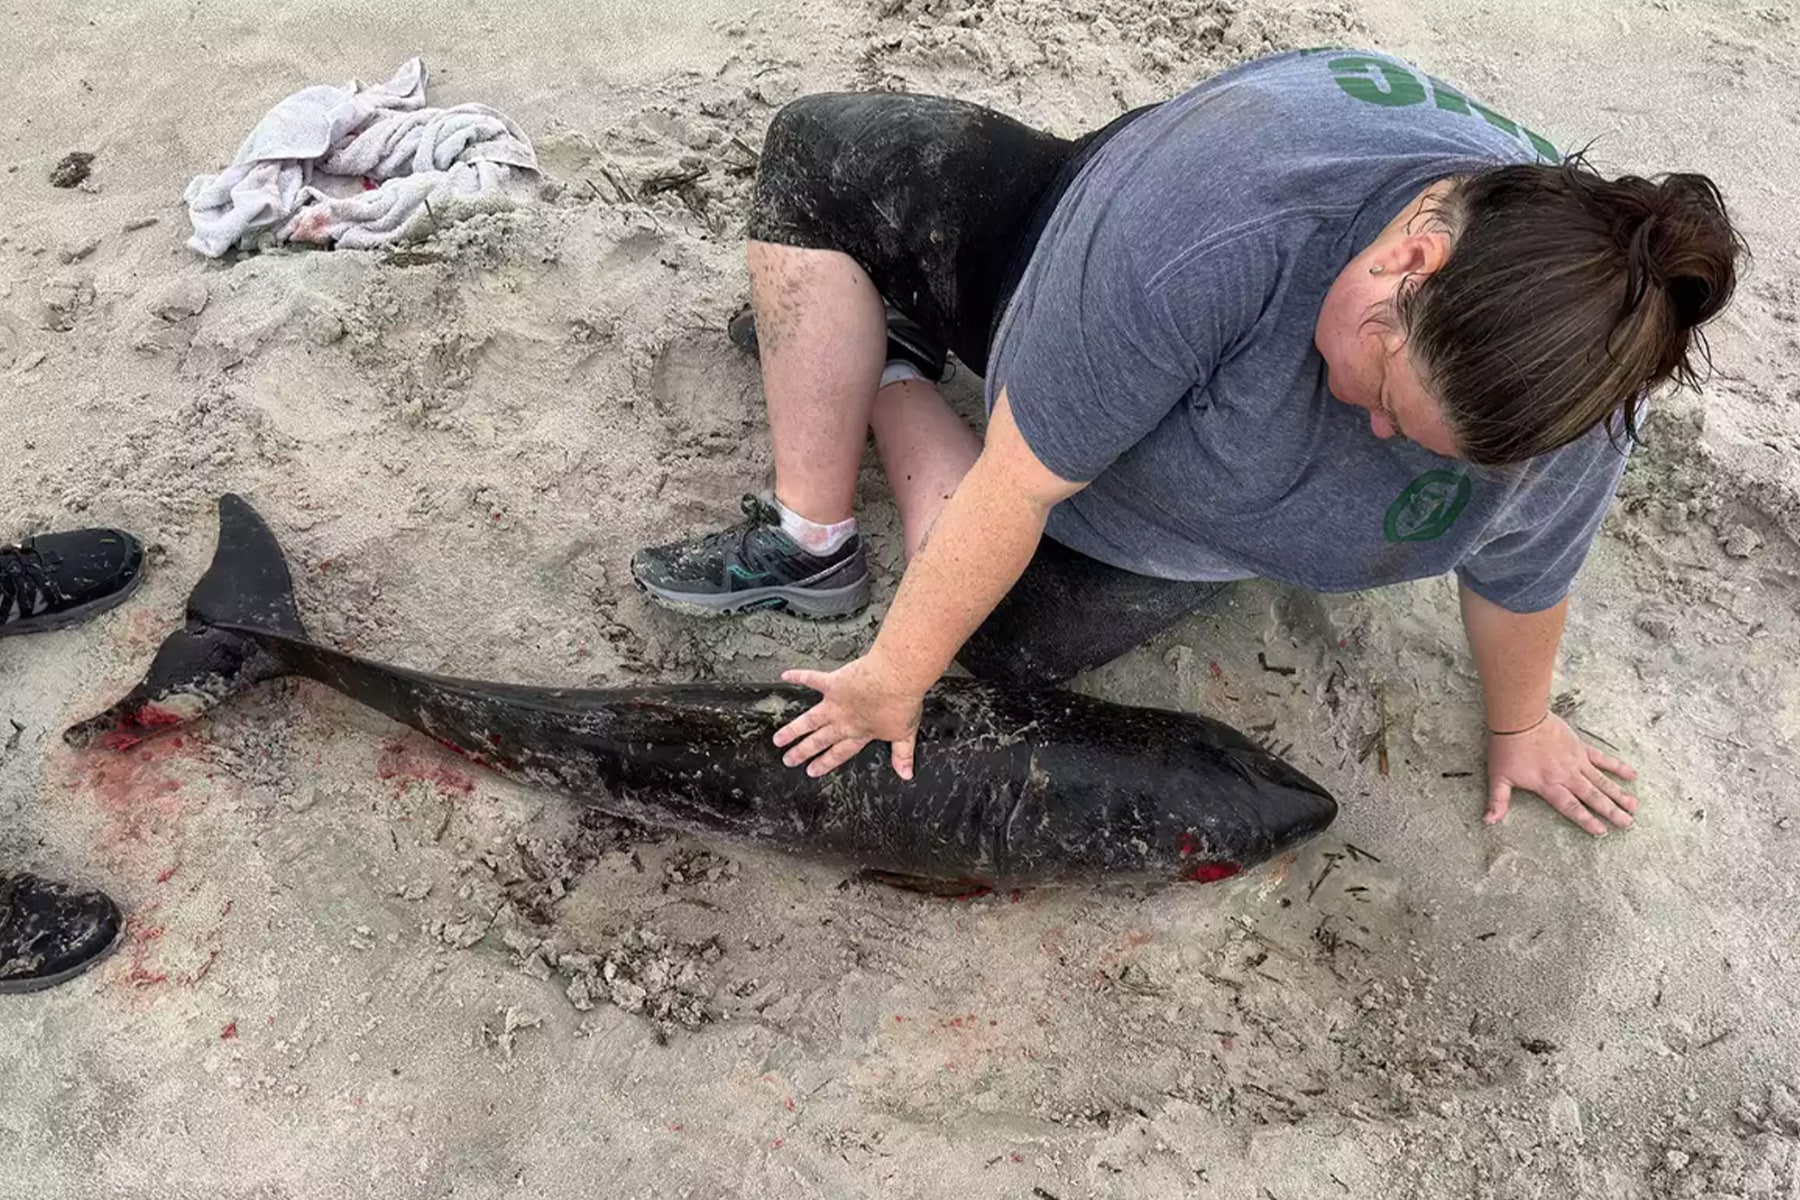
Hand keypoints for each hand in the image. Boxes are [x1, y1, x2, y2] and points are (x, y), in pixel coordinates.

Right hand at [773, 654, 923, 778]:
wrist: (896, 680)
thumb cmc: (902, 703)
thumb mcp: (906, 733)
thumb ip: (902, 754)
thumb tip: (906, 774)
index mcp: (860, 732)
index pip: (840, 753)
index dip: (826, 763)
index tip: (812, 771)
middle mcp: (843, 721)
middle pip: (819, 740)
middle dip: (803, 751)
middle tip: (788, 760)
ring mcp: (836, 703)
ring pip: (809, 720)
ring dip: (793, 729)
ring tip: (778, 738)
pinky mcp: (833, 682)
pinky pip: (812, 679)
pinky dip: (798, 676)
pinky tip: (785, 675)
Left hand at [1484, 713, 1638, 835]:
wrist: (1520, 719)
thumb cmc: (1507, 748)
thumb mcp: (1498, 777)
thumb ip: (1498, 801)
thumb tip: (1488, 821)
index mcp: (1549, 786)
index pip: (1572, 808)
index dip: (1587, 821)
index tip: (1602, 832)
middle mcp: (1567, 776)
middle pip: (1594, 797)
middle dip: (1611, 812)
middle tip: (1628, 824)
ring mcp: (1577, 761)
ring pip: (1602, 781)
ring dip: (1619, 794)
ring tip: (1634, 807)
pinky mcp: (1580, 747)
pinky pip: (1603, 759)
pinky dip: (1618, 767)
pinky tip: (1632, 775)